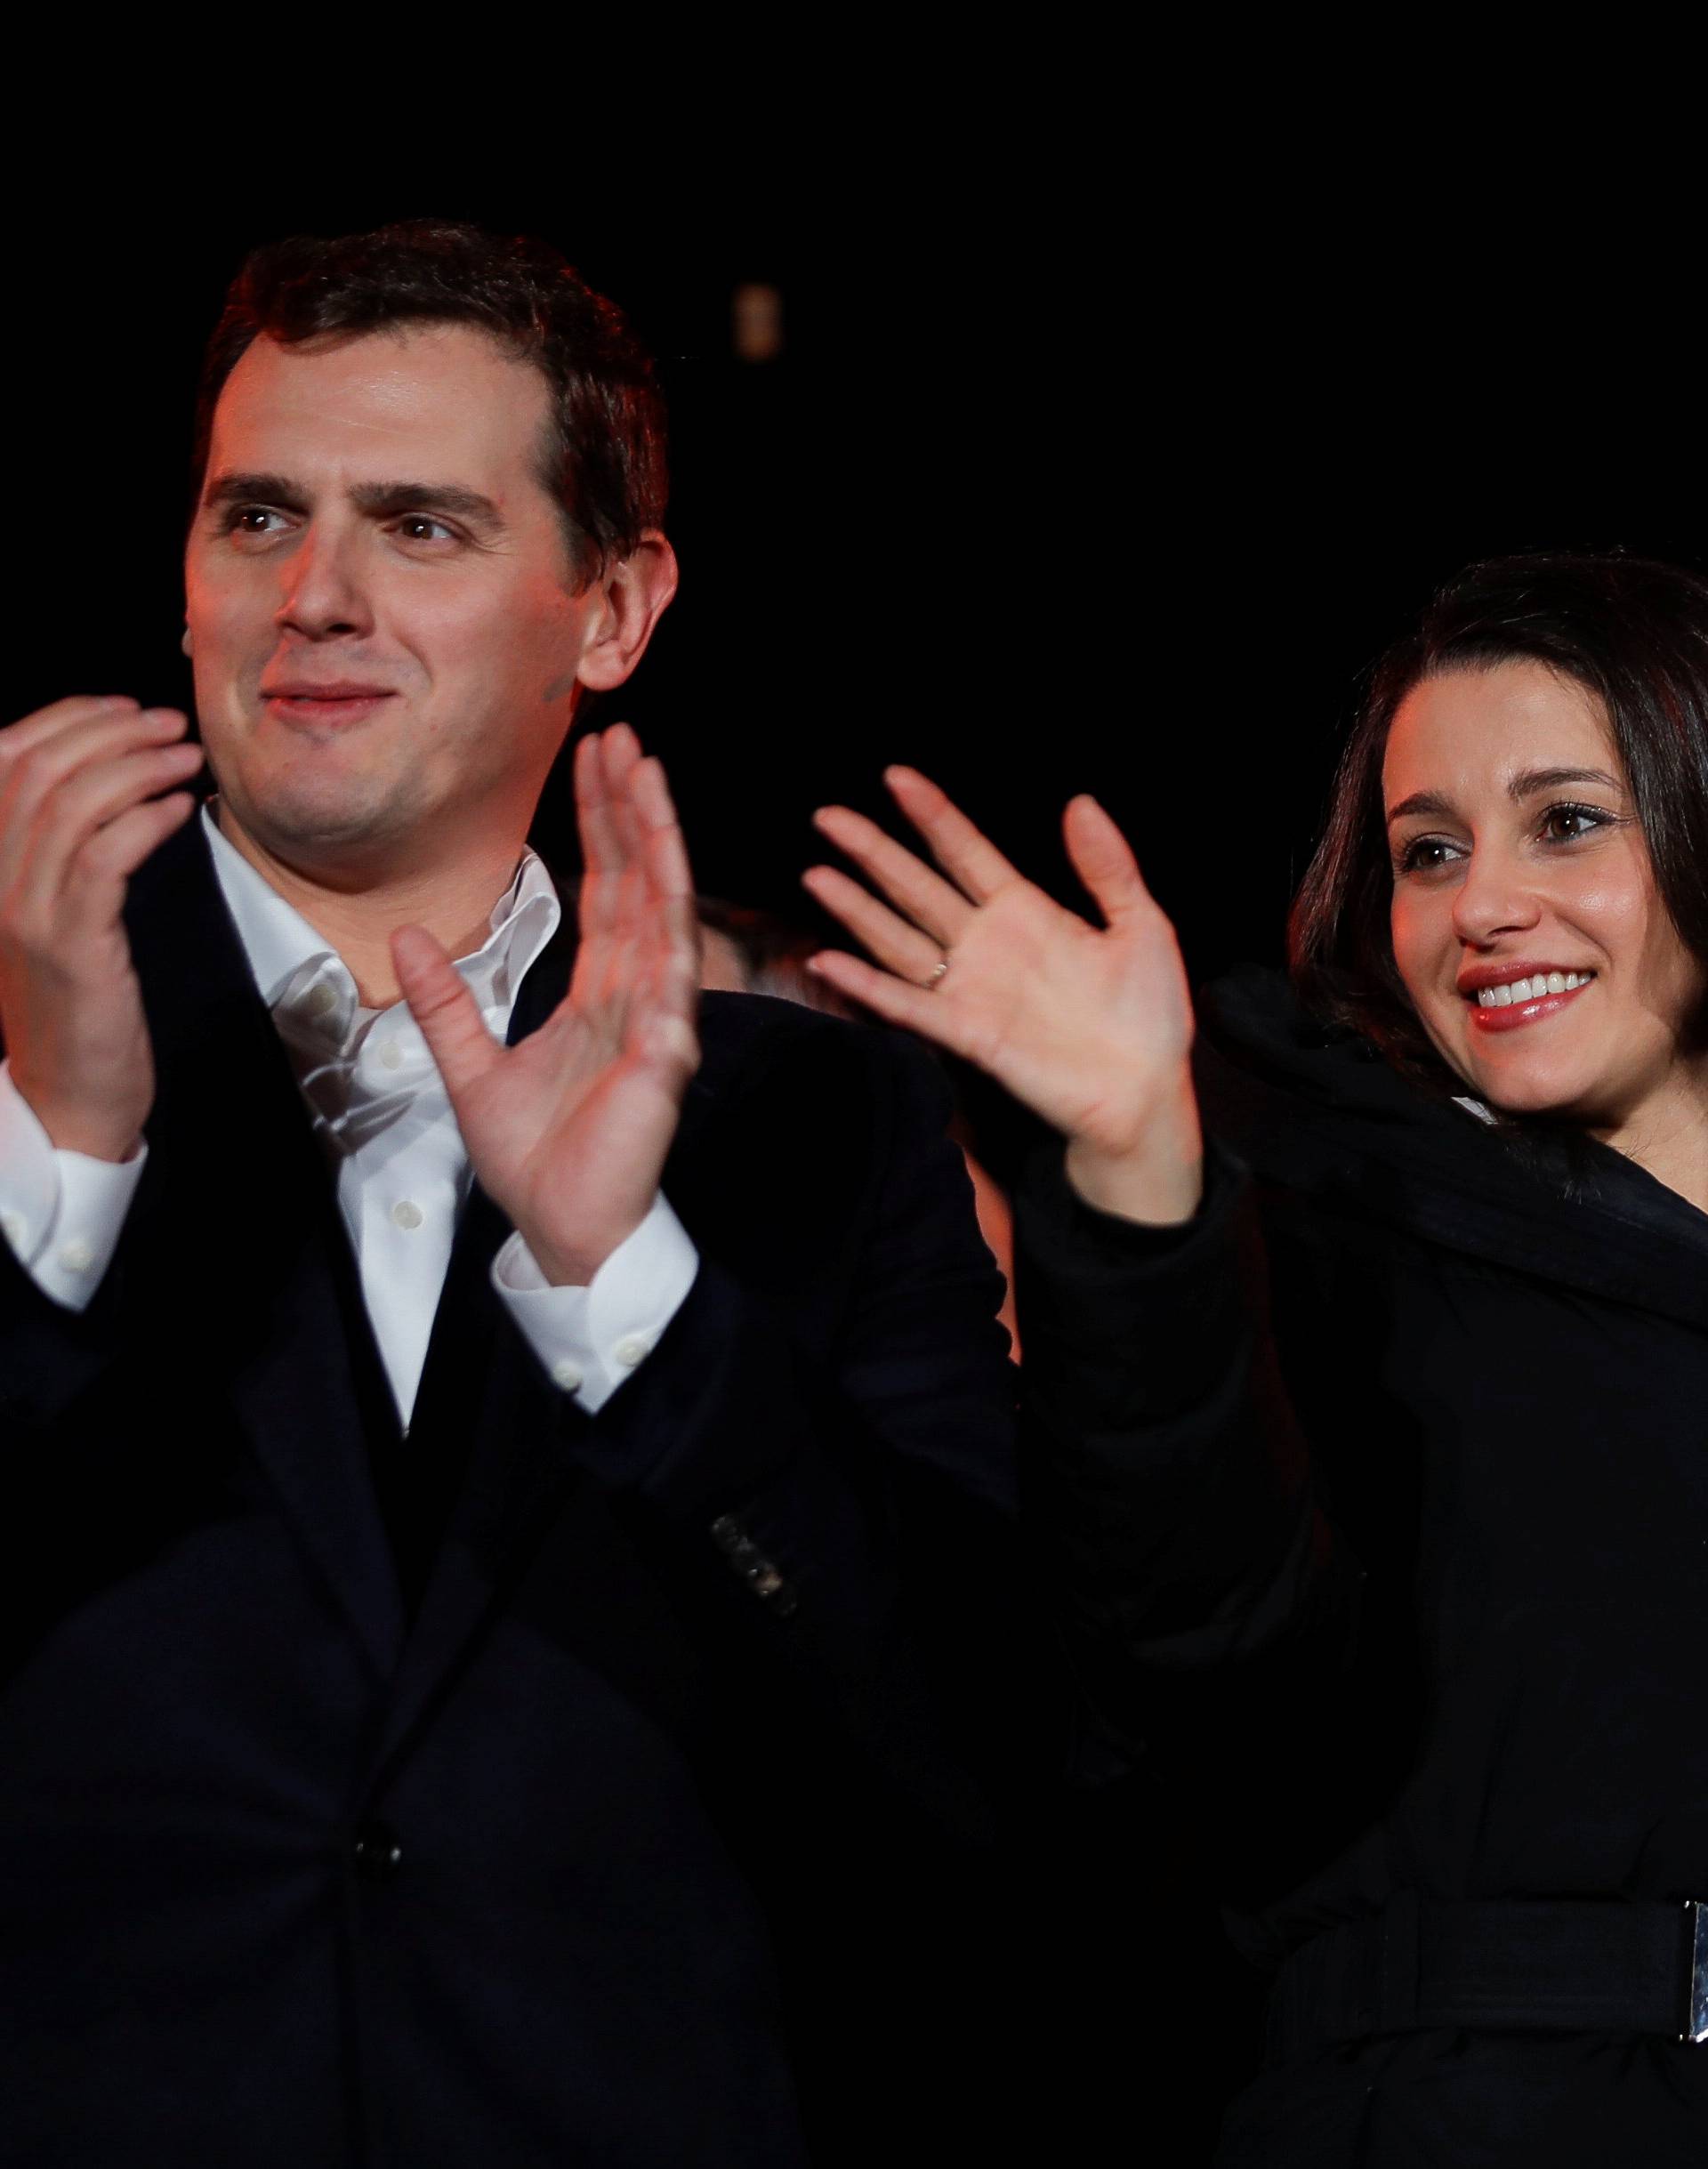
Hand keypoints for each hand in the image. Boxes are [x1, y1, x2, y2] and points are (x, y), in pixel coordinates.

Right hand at [0, 696, 203, 1159]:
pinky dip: (147, 820)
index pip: (4, 759)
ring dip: (139, 766)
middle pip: (38, 769)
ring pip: (70, 804)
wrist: (70, 1100)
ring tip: (187, 758)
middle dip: (110, 731)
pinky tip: (183, 810)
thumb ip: (66, 856)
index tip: (126, 709)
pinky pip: (104, 858)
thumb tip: (110, 785)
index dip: (66, 719)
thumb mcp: (60, 919)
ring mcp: (27, 913)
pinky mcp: (73, 946)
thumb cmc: (80, 1009)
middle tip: (170, 725)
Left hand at [393, 725, 700, 1284]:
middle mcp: (637, 996)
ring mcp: (657, 1023)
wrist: (559, 1229)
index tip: (594, 760)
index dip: (603, 824)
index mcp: (600, 995)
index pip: (608, 889)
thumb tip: (405, 937)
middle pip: (640, 882)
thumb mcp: (470, 1068)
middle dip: (633, 809)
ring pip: (663, 913)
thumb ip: (443, 1002)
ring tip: (648, 777)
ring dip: (659, 843)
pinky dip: (668, 932)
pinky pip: (668, 986)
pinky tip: (664, 879)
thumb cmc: (535, 1160)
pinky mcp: (663, 1060)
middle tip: (624, 738)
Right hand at [803, 769, 1202, 1223]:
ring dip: (857, 909)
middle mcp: (988, 944)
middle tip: (828, 815)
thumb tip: (1080, 802)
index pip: (966, 852)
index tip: (896, 776)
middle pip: (918, 887)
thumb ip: (1108, 866)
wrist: (1146, 1092)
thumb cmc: (1149, 1015)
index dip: (932, 815)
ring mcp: (972, 988)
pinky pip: (909, 1005)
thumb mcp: (1142, 924)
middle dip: (873, 851)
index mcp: (1027, 911)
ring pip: (900, 938)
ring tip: (817, 874)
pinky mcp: (968, 1034)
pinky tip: (829, 961)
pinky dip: (867, 986)